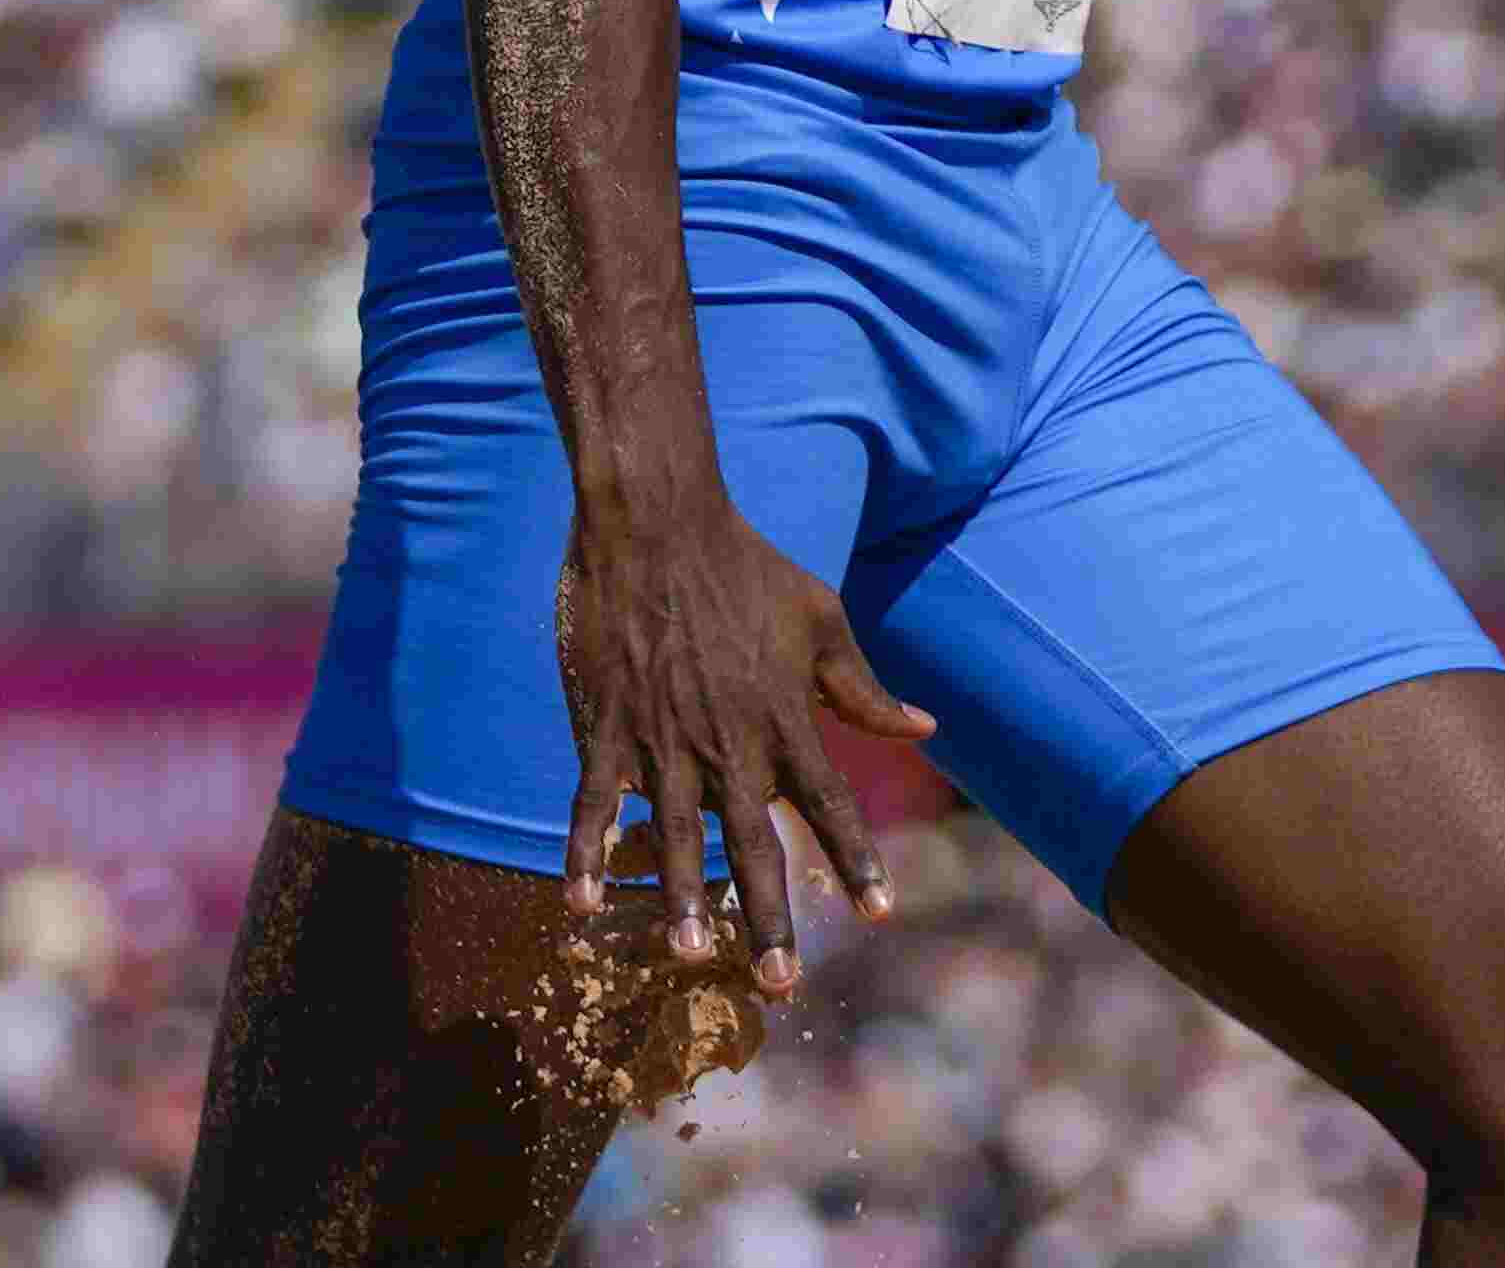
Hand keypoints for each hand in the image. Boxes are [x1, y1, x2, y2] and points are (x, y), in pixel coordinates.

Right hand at [552, 490, 937, 993]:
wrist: (661, 521)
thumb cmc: (748, 567)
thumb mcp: (821, 621)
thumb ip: (863, 688)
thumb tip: (923, 727)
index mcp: (785, 718)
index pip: (831, 805)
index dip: (857, 861)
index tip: (881, 914)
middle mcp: (730, 740)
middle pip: (755, 843)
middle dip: (769, 916)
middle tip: (780, 983)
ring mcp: (664, 736)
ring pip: (676, 834)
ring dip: (681, 900)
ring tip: (688, 957)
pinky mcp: (608, 724)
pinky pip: (595, 801)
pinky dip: (587, 852)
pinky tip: (582, 905)